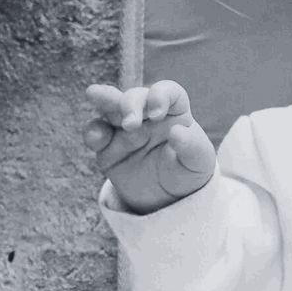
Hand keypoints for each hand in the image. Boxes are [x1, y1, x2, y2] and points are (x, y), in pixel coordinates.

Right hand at [84, 80, 216, 214]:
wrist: (166, 198)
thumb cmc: (186, 173)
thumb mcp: (198, 163)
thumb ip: (192, 147)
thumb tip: (177, 132)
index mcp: (173, 112)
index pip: (167, 91)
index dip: (160, 95)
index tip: (157, 114)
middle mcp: (147, 114)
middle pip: (136, 96)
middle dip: (130, 104)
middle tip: (131, 124)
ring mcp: (124, 127)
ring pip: (111, 106)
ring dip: (104, 99)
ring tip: (94, 93)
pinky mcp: (107, 146)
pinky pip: (96, 133)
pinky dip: (93, 131)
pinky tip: (95, 136)